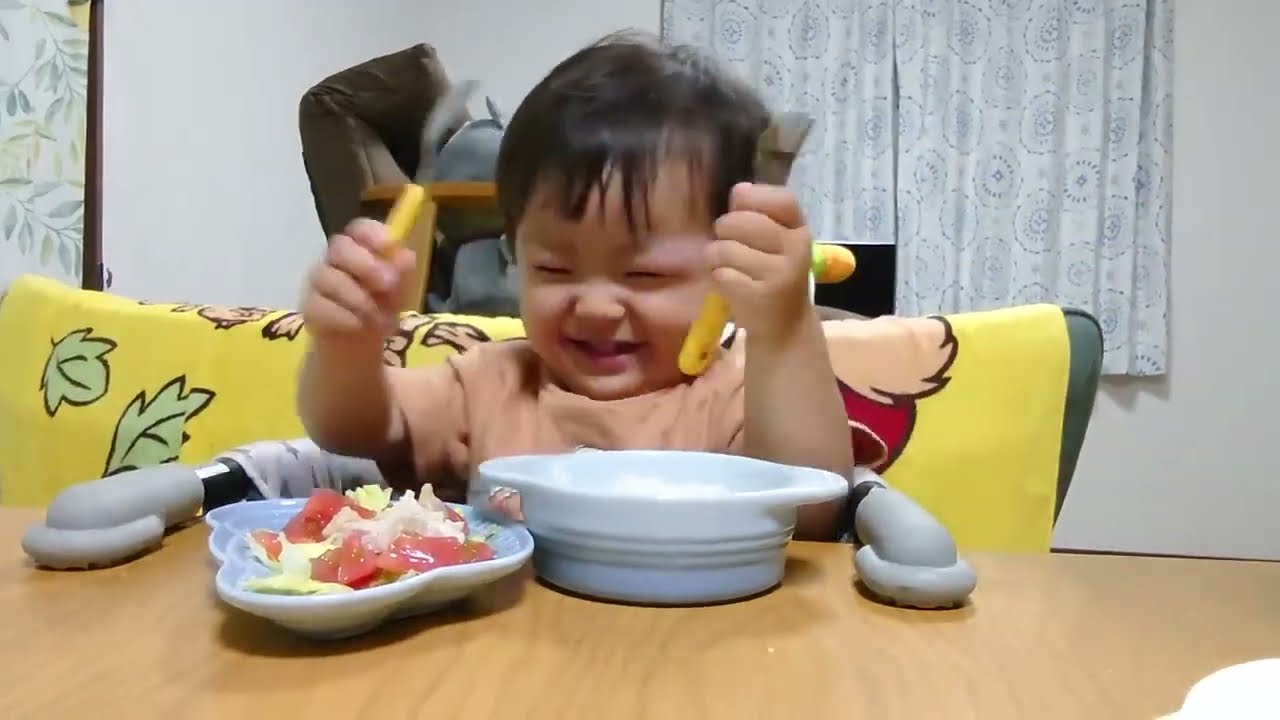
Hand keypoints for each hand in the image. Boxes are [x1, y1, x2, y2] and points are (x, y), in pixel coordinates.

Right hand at [301, 218, 416, 344]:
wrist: (360, 346)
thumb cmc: (380, 308)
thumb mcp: (399, 293)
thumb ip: (402, 274)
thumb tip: (405, 255)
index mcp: (359, 249)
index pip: (359, 229)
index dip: (372, 233)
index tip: (389, 245)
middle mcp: (334, 260)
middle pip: (339, 247)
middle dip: (365, 264)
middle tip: (387, 284)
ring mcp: (318, 283)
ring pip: (327, 277)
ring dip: (358, 297)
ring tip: (377, 317)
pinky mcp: (309, 308)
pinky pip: (318, 305)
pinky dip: (342, 316)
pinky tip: (358, 325)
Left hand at [707, 182, 812, 343]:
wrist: (784, 327)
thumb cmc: (772, 277)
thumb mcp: (774, 244)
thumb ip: (757, 215)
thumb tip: (738, 190)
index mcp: (800, 230)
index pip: (782, 199)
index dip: (755, 197)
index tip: (739, 206)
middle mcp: (796, 249)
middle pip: (740, 221)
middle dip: (723, 231)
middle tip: (729, 247)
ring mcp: (780, 274)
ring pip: (724, 248)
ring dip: (715, 258)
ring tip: (728, 269)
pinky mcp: (761, 297)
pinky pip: (720, 274)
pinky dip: (718, 279)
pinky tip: (731, 287)